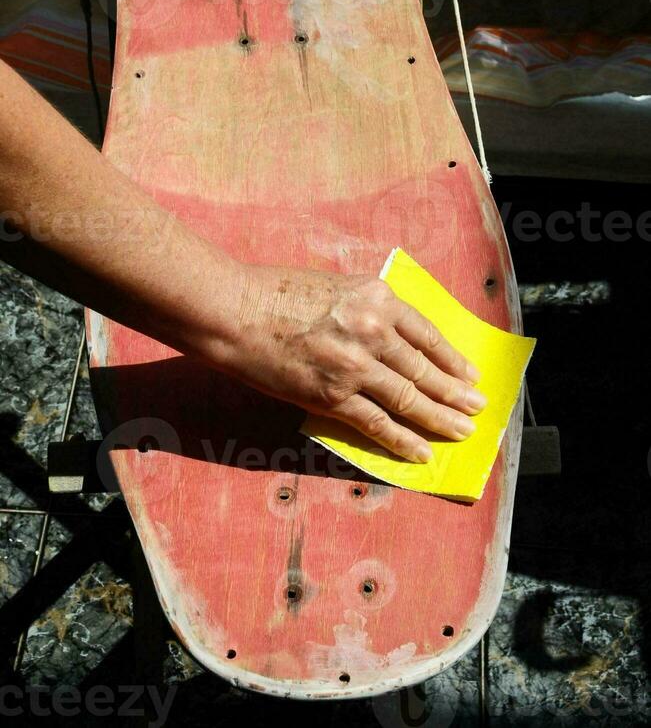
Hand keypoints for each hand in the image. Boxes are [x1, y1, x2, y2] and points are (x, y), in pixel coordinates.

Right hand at [219, 265, 485, 462]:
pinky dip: (402, 440)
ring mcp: (355, 366)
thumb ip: (367, 307)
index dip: (452, 358)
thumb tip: (390, 334)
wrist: (236, 311)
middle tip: (477, 408)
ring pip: (409, 399)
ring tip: (462, 432)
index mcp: (377, 298)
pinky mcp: (333, 396)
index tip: (470, 374)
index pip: (427, 334)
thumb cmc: (276, 291)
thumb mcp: (335, 285)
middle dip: (455, 393)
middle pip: (424, 369)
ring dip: (440, 419)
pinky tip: (422, 451)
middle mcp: (374, 331)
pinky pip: (377, 423)